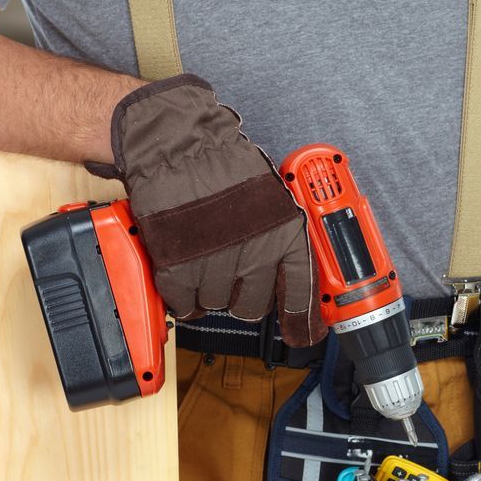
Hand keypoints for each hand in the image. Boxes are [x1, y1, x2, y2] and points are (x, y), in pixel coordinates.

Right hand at [100, 76, 325, 346]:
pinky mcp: (179, 265)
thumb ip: (281, 236)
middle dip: (241, 298)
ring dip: (208, 291)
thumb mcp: (272, 197)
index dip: (301, 319)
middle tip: (230, 277)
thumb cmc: (224, 165)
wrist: (178, 145)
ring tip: (202, 259)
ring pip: (216, 305)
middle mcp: (256, 252)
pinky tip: (182, 274)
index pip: (300, 291)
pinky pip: (184, 302)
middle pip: (252, 306)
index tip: (301, 335)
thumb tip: (288, 273)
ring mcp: (217, 262)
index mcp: (286, 233)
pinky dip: (181, 295)